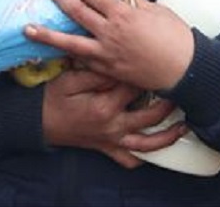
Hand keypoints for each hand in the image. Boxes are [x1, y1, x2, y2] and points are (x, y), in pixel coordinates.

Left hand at [26, 0, 195, 92]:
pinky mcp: (108, 70)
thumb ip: (142, 4)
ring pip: (70, 42)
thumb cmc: (177, 39)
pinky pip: (84, 61)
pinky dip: (70, 56)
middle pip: (77, 12)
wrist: (185, 70)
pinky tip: (58, 54)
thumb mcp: (160, 13)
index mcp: (123, 14)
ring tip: (28, 30)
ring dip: (47, 35)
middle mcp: (110, 32)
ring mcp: (106, 53)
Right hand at [41, 68, 184, 168]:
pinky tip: (153, 149)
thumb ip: (94, 72)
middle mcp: (113, 127)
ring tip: (183, 125)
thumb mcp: (70, 80)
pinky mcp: (107, 149)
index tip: (155, 61)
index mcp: (105, 107)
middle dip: (167, 101)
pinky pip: (129, 159)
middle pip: (150, 115)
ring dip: (167, 135)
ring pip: (147, 143)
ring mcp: (112, 140)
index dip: (145, 73)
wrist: (36, 122)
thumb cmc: (52, 99)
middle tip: (177, 87)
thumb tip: (117, 64)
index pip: (134, 87)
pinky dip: (143, 157)